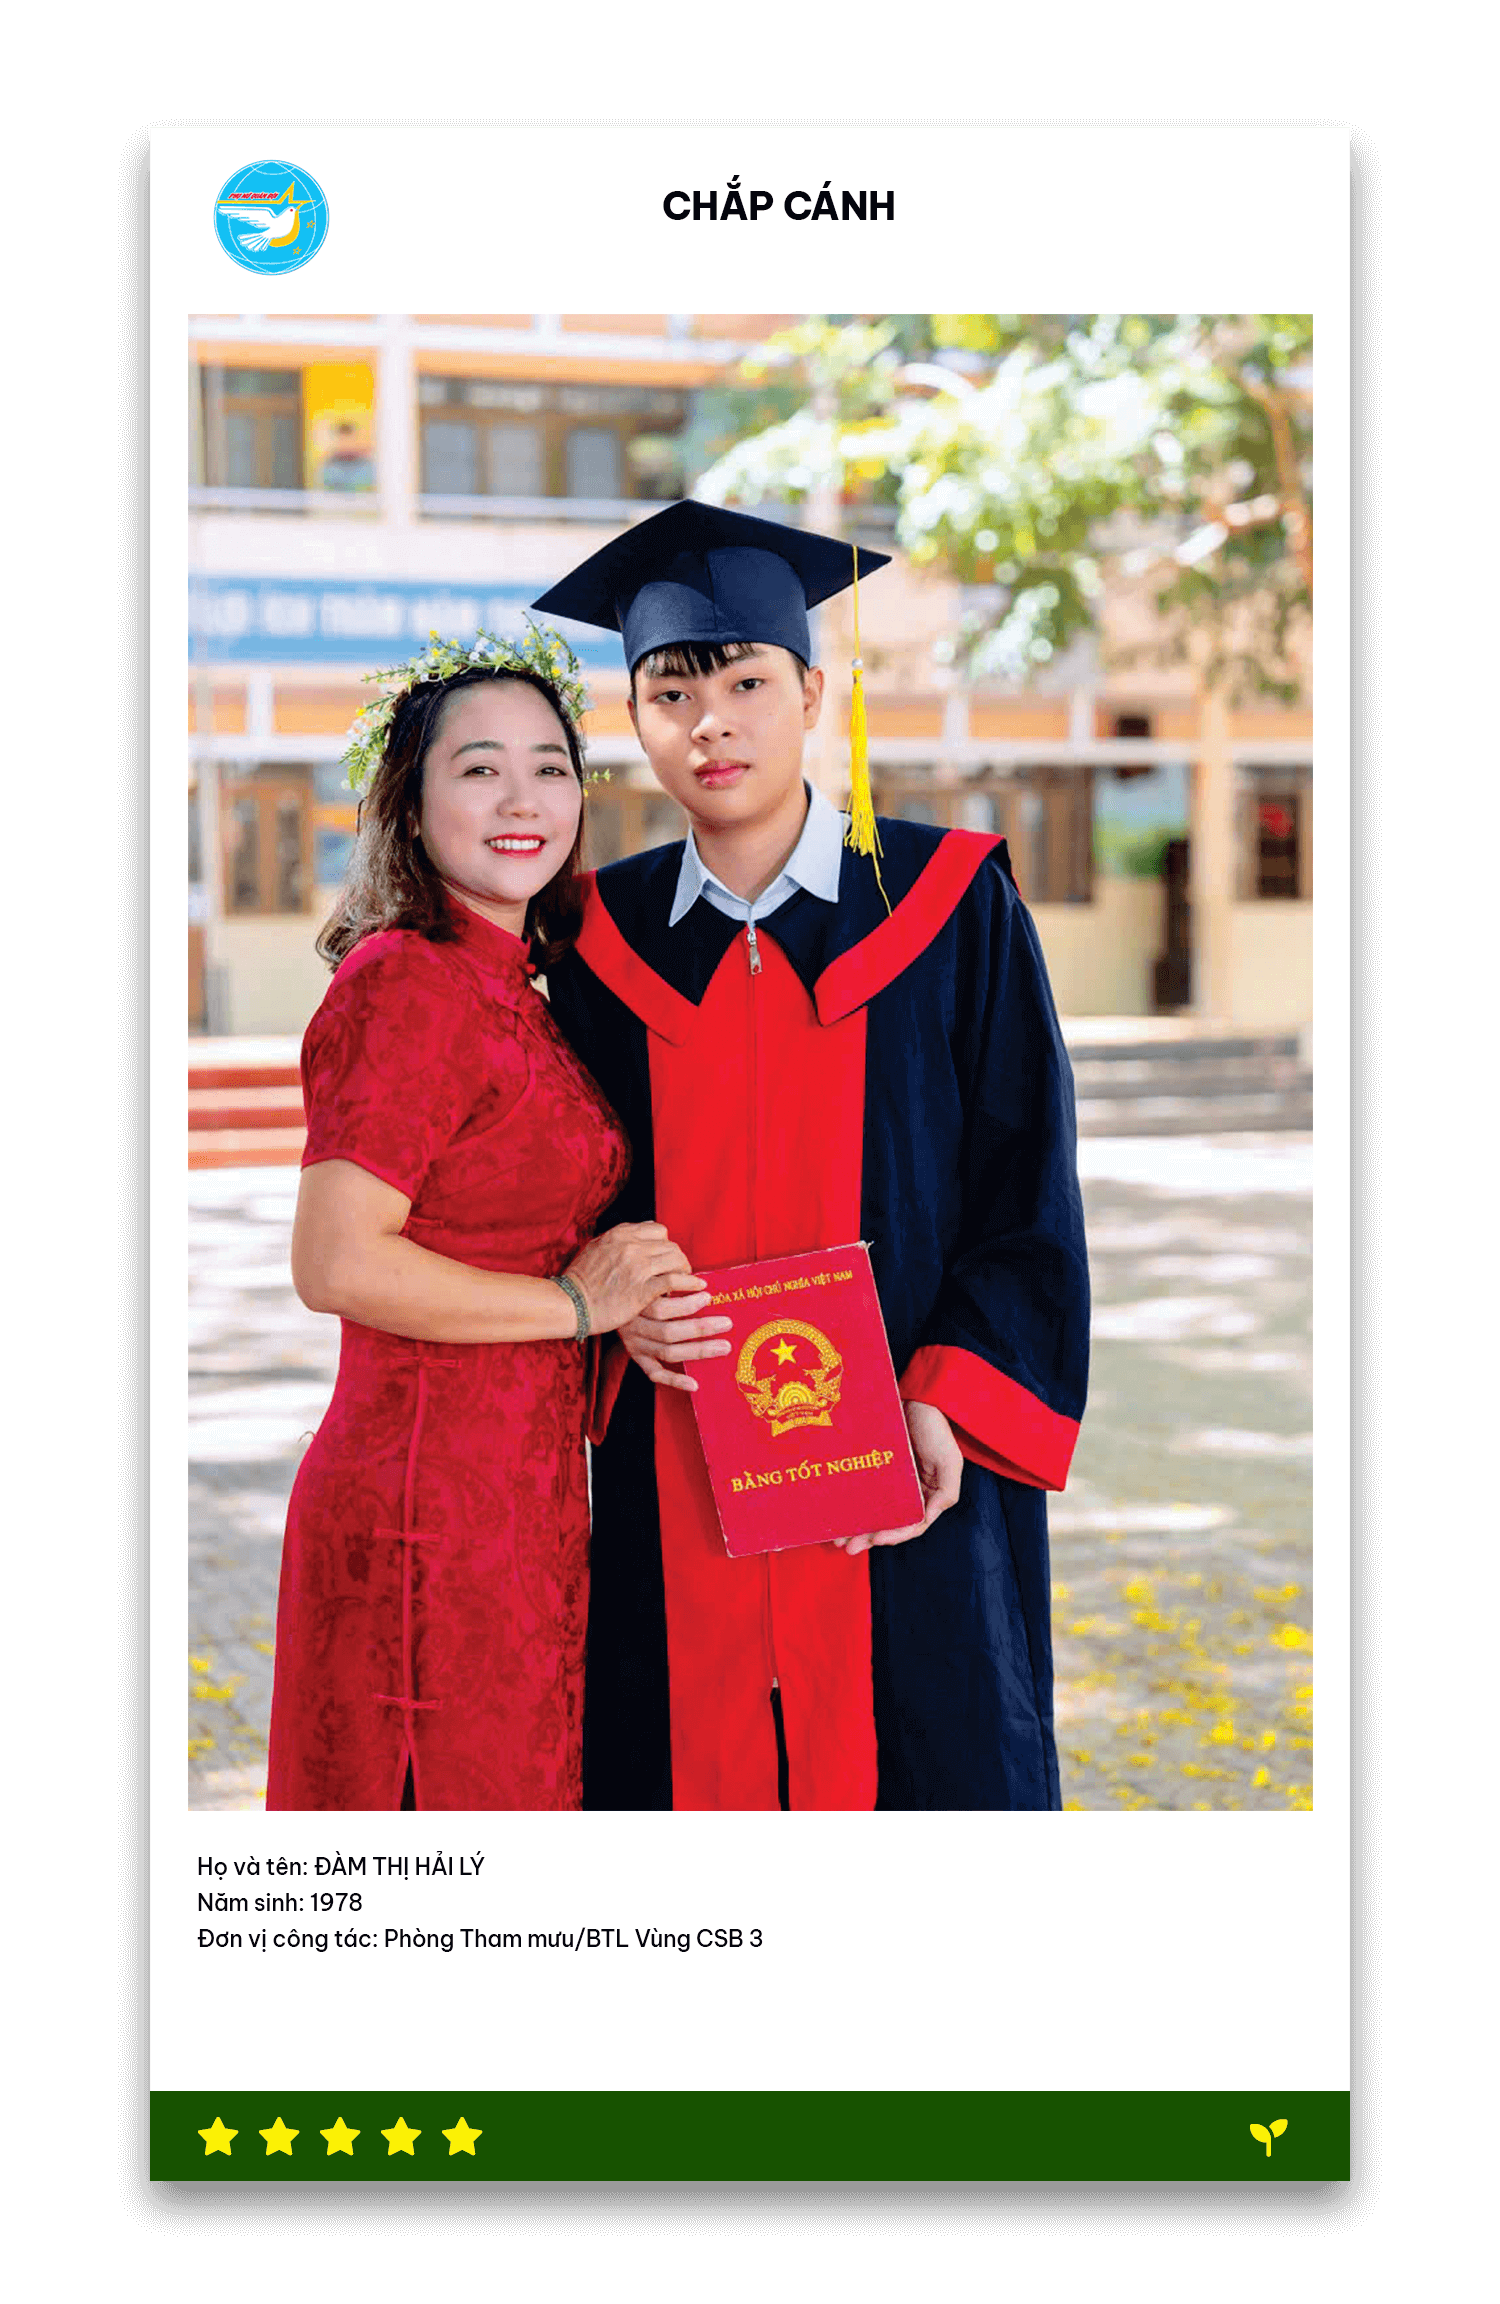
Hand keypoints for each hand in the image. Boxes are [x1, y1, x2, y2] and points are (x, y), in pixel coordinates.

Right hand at [563, 1224, 696, 1335]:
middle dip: (679, 1258)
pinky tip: (697, 1287)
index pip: (658, 1230)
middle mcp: (631, 1246)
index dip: (666, 1245)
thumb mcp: (595, 1249)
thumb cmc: (580, 1281)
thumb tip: (634, 1240)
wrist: (570, 1304)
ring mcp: (637, 1267)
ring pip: (676, 1259)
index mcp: (620, 1234)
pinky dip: (690, 1283)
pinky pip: (675, 1281)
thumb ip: (616, 1242)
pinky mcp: (642, 1290)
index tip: (666, 1257)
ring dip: (686, 1270)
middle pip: (670, 1245)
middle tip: (682, 1271)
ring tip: (689, 1280)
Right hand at [618, 1285, 734, 1391]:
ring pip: (668, 1352)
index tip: (708, 1295)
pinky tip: (695, 1384)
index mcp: (635, 1303)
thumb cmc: (630, 1283)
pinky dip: (675, 1381)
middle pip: (669, 1332)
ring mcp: (635, 1344)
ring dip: (699, 1351)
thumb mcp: (642, 1275)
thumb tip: (699, 1279)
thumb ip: (665, 1277)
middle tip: (727, 1323)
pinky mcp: (636, 1357)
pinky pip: (655, 1374)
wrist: (594, 1299)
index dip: (687, 1304)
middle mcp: (634, 1326)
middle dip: (702, 1328)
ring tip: (724, 1346)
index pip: (662, 1307)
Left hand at [835, 1401, 963, 1555]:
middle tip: (846, 1547)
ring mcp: (891, 1482)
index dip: (893, 1535)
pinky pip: (862, 1491)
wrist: (917, 1398)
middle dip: (867, 1537)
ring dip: (856, 1526)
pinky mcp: (875, 1470)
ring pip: (872, 1511)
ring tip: (836, 1538)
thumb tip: (927, 1518)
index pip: (910, 1525)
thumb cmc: (936, 1428)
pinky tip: (837, 1512)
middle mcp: (908, 1493)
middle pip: (887, 1523)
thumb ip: (946, 1493)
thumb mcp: (949, 1461)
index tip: (874, 1539)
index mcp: (928, 1496)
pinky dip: (851, 1504)